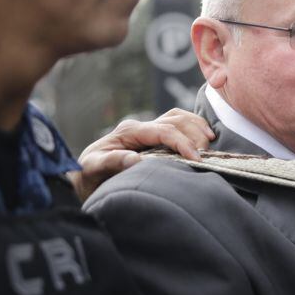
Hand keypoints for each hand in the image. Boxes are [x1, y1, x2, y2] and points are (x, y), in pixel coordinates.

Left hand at [69, 108, 213, 200]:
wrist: (84, 177)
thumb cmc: (88, 174)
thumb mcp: (93, 169)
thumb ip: (111, 162)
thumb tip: (135, 159)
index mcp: (128, 131)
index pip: (163, 130)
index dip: (182, 142)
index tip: (196, 159)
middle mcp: (140, 127)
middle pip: (175, 120)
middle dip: (194, 135)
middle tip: (204, 156)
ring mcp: (147, 130)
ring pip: (179, 117)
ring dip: (197, 127)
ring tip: (209, 143)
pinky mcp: (153, 137)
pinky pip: (178, 123)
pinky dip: (194, 126)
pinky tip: (204, 137)